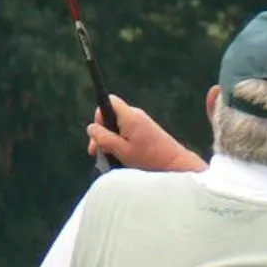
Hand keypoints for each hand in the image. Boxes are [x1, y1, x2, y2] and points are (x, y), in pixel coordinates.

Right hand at [86, 95, 205, 172]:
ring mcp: (142, 123)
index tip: (99, 133)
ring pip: (118, 126)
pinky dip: (121, 143)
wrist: (176, 165)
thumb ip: (104, 138)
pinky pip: (127, 133)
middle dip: (102, 133)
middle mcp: (136, 115)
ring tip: (110, 158)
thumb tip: (91, 128)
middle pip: (111, 116)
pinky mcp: (147, 132)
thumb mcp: (122, 151)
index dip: (99, 115)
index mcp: (130, 116)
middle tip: (96, 152)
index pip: (109, 101)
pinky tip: (121, 158)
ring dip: (111, 141)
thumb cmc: (150, 159)